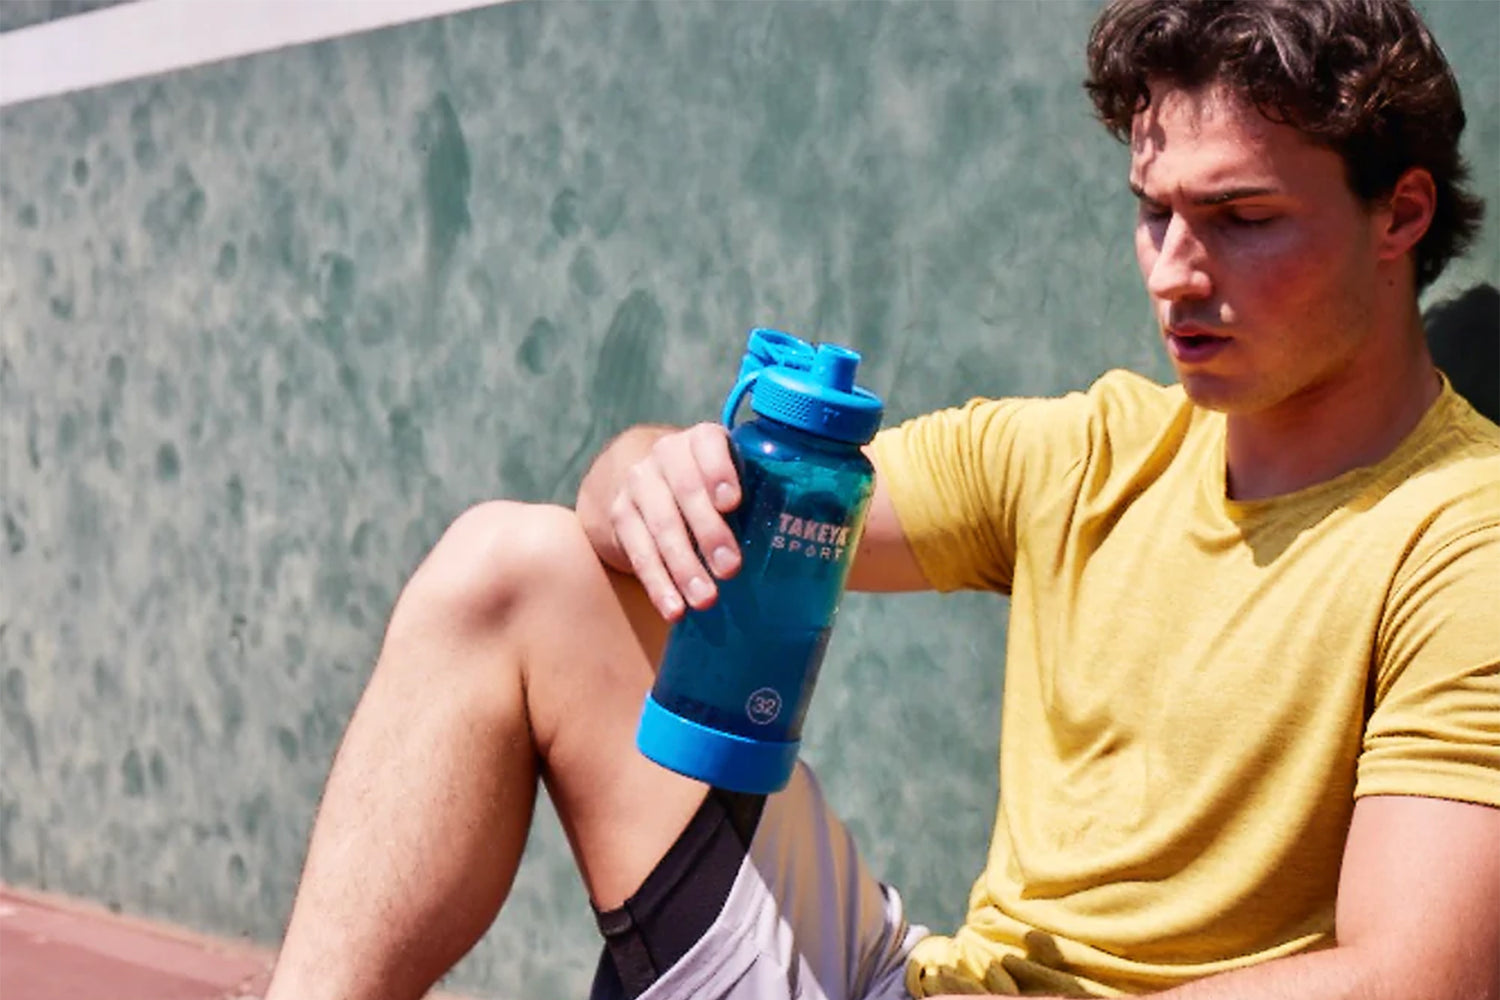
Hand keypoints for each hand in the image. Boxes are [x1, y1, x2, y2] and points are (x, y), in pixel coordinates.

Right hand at [607, 422, 743, 619]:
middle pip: (685, 491)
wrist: (649, 481)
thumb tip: (814, 526)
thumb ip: (761, 492)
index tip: (732, 502)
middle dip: (709, 532)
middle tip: (731, 569)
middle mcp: (666, 454)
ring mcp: (639, 483)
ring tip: (705, 600)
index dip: (719, 471)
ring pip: (660, 526)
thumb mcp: (731, 477)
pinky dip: (657, 583)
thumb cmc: (709, 485)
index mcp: (702, 440)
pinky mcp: (621, 515)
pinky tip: (674, 608)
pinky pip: (638, 552)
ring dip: (683, 567)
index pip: (708, 444)